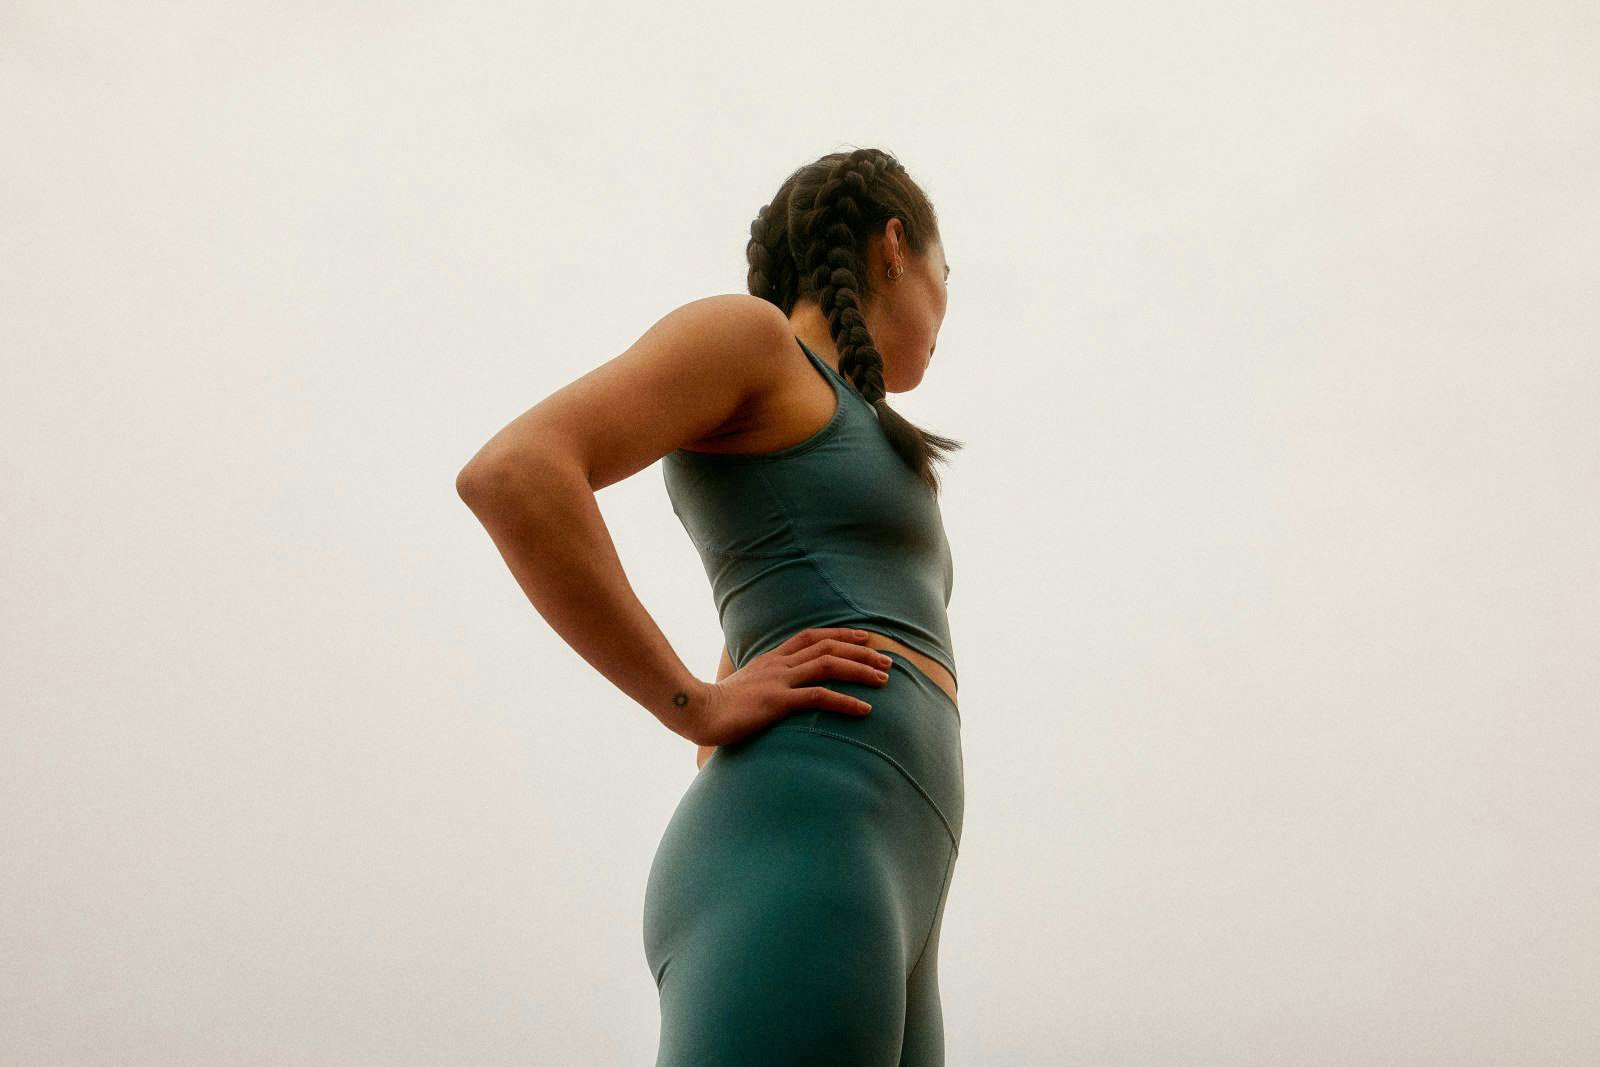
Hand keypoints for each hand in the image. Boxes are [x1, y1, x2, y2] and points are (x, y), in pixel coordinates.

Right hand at [681, 628, 892, 748]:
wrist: (695, 711)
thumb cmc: (716, 707)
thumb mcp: (743, 689)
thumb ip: (763, 686)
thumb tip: (774, 695)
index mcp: (772, 659)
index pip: (812, 637)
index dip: (841, 634)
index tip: (865, 638)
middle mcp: (779, 664)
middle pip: (828, 647)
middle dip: (861, 651)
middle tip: (887, 660)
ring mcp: (779, 680)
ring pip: (829, 665)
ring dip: (860, 670)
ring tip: (884, 679)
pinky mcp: (777, 702)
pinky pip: (818, 697)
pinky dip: (845, 702)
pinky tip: (865, 710)